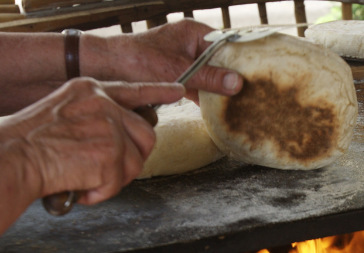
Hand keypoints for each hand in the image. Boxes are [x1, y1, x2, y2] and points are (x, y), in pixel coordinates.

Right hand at [0, 77, 183, 204]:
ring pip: (136, 161)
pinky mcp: (110, 153)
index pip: (132, 90)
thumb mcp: (57, 114)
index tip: (175, 90)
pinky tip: (79, 188)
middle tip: (106, 172)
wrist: (8, 160)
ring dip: (114, 179)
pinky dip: (100, 193)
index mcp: (88, 90)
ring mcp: (109, 126)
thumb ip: (88, 119)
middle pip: (145, 134)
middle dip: (132, 159)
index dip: (156, 92)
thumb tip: (110, 138)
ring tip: (85, 180)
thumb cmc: (21, 145)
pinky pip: (119, 182)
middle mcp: (103, 103)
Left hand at [84, 19, 242, 103]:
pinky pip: (198, 85)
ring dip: (219, 89)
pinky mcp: (175, 75)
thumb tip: (238, 83)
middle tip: (252, 94)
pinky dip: (205, 96)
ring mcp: (183, 59)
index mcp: (194, 32)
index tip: (258, 75)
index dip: (243, 59)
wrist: (105, 68)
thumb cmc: (136, 61)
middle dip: (232, 77)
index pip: (228, 44)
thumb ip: (208, 77)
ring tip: (239, 104)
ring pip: (210, 75)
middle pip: (221, 61)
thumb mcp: (177, 70)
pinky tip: (216, 109)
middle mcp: (190, 43)